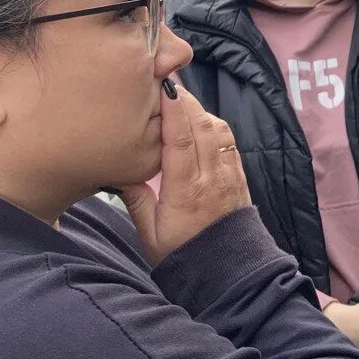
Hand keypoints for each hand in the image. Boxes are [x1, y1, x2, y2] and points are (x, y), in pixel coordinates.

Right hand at [121, 86, 251, 265]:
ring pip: (219, 130)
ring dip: (201, 112)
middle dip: (187, 102)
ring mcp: (229, 175)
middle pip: (203, 126)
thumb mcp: (149, 233)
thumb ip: (136, 198)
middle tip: (168, 85)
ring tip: (181, 103)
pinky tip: (200, 124)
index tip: (164, 88)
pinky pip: (229, 142)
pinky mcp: (239, 176)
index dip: (174, 111)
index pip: (182, 140)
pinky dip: (214, 126)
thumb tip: (119, 169)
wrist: (226, 273)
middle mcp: (212, 178)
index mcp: (187, 191)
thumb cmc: (182, 254)